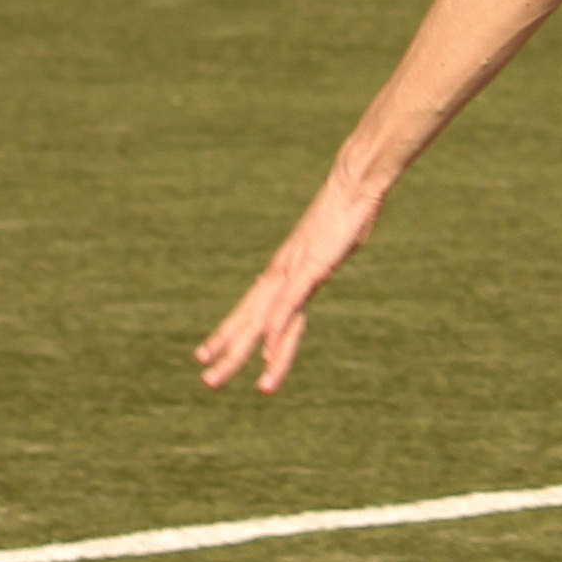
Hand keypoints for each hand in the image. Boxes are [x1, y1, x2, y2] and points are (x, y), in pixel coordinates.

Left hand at [196, 178, 382, 392]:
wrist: (355, 181)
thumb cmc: (348, 209)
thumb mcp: (334, 241)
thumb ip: (325, 257)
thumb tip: (325, 257)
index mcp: (285, 269)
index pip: (251, 307)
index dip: (229, 332)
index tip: (206, 353)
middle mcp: (282, 272)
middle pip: (249, 319)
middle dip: (227, 350)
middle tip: (206, 380)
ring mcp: (294, 271)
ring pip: (262, 320)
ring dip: (241, 352)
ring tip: (221, 378)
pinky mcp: (312, 268)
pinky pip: (289, 305)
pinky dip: (275, 328)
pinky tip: (266, 352)